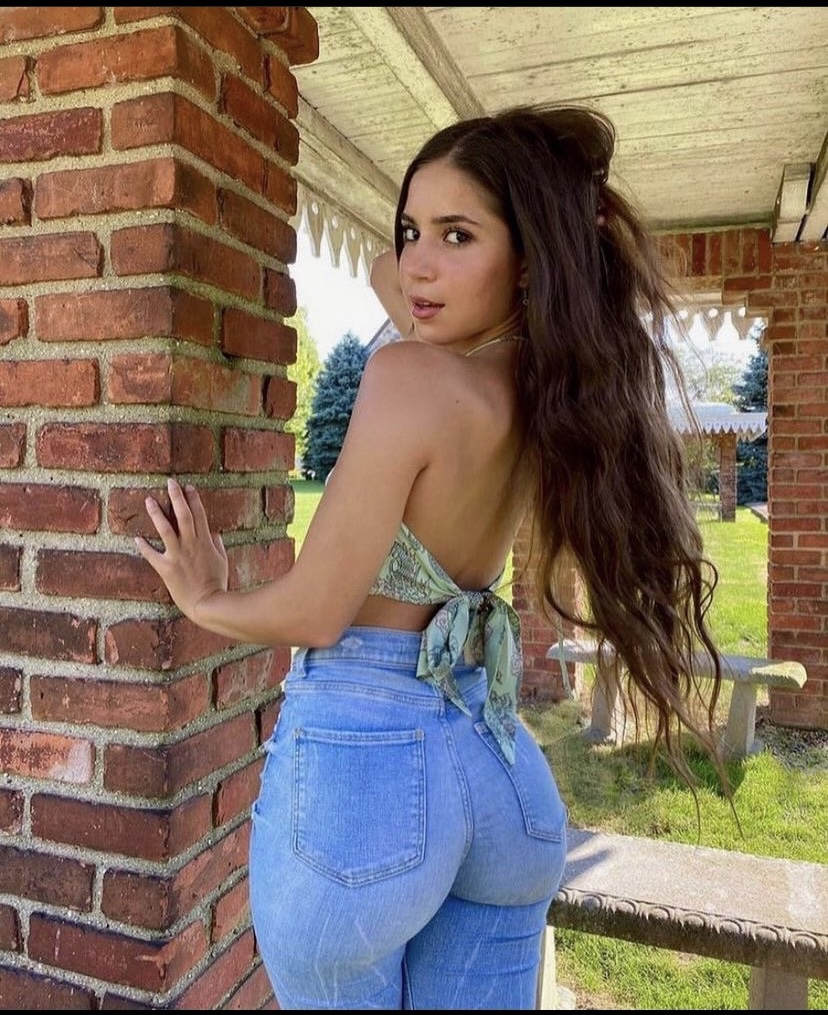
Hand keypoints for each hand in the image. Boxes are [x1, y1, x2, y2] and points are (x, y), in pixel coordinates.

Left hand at [135, 478, 228, 623]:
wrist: (208, 603)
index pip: (199, 514)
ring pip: (166, 529)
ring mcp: (178, 555)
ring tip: (149, 500)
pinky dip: (144, 546)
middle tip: (170, 483)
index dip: (194, 499)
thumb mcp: (222, 560)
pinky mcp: (167, 568)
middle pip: (183, 515)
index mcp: (206, 542)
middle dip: (177, 497)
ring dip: (157, 513)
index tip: (188, 487)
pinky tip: (136, 538)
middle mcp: (191, 545)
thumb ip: (217, 544)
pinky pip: (152, 555)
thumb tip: (215, 533)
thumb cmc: (217, 583)